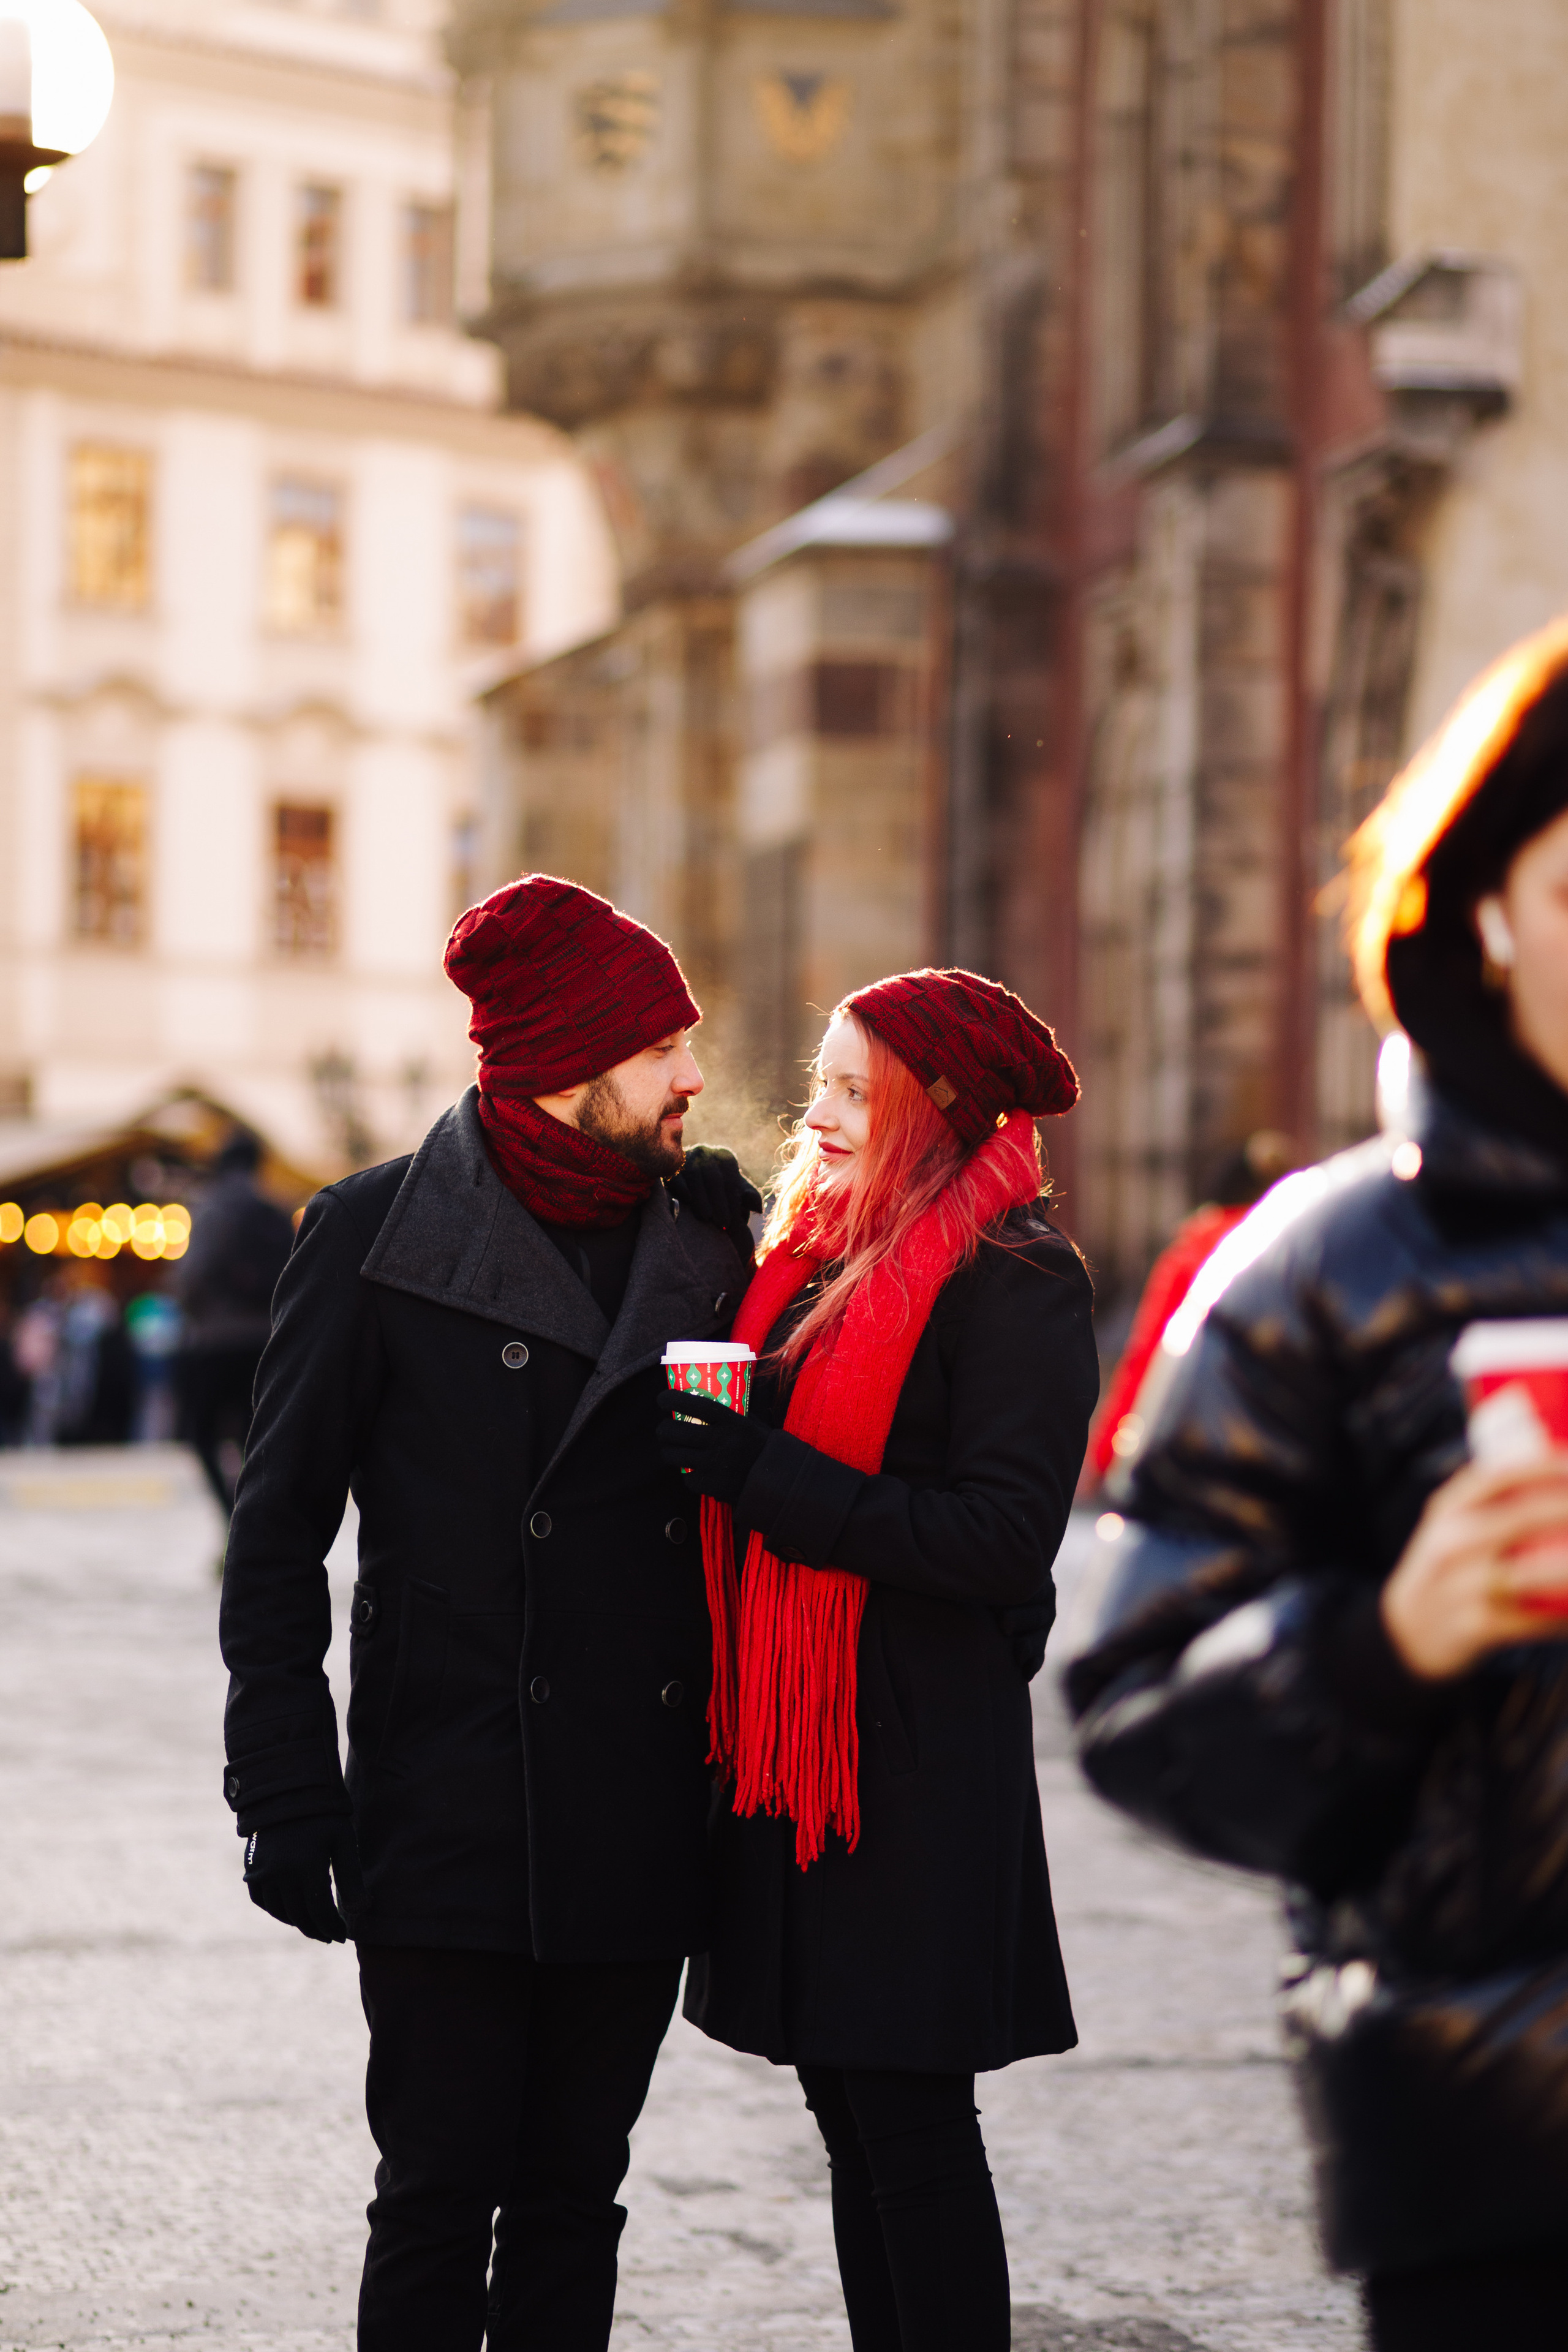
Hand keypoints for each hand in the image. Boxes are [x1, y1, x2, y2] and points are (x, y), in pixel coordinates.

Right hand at [243, 1813, 363, 1942]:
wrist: (287, 1791)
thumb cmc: (323, 1815)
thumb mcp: (343, 1842)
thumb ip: (351, 1879)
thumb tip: (361, 1911)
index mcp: (306, 1869)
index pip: (319, 1912)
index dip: (331, 1927)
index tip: (342, 1936)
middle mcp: (281, 1875)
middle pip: (299, 1916)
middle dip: (316, 1929)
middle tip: (329, 1937)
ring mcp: (263, 1872)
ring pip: (278, 1911)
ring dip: (296, 1922)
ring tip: (312, 1926)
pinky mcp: (252, 1866)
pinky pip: (260, 1899)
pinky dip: (274, 1909)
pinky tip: (288, 1912)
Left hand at [655, 1388, 770, 1503]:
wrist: (778, 1480)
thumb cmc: (762, 1446)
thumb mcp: (750, 1422)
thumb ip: (730, 1412)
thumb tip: (704, 1400)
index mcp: (730, 1421)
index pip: (693, 1405)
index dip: (671, 1399)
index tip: (662, 1399)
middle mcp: (719, 1441)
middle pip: (673, 1431)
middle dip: (663, 1429)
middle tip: (664, 1428)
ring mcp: (713, 1465)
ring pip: (673, 1455)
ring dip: (668, 1451)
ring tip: (672, 1449)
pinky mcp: (710, 1486)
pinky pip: (686, 1477)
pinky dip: (688, 1474)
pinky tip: (694, 1470)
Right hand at [668, 1146, 762, 1260]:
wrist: (691, 1189)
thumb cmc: (719, 1193)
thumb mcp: (735, 1194)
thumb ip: (748, 1198)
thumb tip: (758, 1206)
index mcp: (725, 1157)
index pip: (730, 1179)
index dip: (732, 1201)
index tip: (733, 1221)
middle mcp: (706, 1152)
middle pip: (714, 1177)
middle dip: (719, 1202)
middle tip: (722, 1224)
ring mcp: (687, 1156)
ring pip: (695, 1175)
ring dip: (701, 1197)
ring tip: (706, 1218)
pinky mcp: (670, 1164)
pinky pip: (676, 1173)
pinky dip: (681, 1186)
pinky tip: (687, 1200)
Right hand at [1381, 1453, 1567, 1679]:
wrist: (1410, 1627)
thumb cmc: (1449, 1564)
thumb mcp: (1454, 1522)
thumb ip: (1493, 1497)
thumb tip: (1554, 1467)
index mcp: (1449, 1509)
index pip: (1497, 1476)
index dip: (1544, 1468)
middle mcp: (1451, 1542)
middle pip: (1519, 1519)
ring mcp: (1459, 1585)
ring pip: (1529, 1574)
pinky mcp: (1473, 1625)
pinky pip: (1529, 1619)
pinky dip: (1561, 1615)